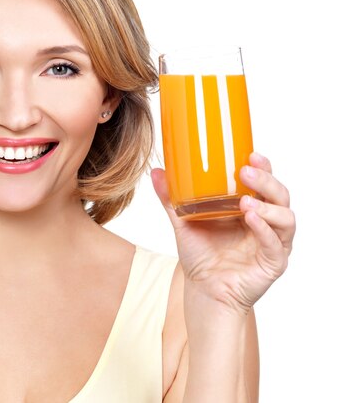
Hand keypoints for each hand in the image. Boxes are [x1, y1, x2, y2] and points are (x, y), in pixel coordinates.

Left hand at [151, 153, 294, 314]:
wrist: (203, 290)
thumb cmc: (200, 255)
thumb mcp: (183, 222)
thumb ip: (172, 199)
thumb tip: (157, 172)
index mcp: (250, 207)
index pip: (264, 182)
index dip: (263, 166)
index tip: (250, 153)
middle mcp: (266, 222)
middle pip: (279, 195)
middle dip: (266, 180)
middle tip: (245, 171)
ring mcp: (273, 242)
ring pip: (285, 217)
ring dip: (268, 205)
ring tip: (245, 200)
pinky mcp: (273, 262)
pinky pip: (276, 244)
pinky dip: (265, 229)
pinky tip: (251, 218)